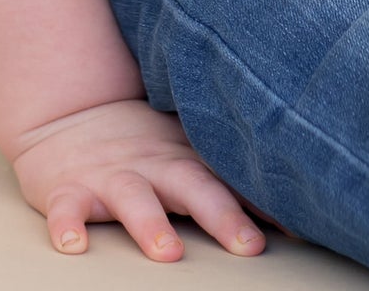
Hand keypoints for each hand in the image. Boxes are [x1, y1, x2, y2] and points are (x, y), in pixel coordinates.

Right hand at [10, 96, 292, 258]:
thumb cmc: (138, 142)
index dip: (266, 201)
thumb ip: (227, 171)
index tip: (302, 225)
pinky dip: (68, 226)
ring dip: (151, 225)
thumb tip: (292, 199)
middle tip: (250, 245)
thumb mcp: (185, 148)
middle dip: (223, 216)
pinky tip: (73, 245)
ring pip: (134, 200)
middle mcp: (154, 165)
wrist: (67, 115)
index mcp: (186, 157)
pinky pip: (66, 209)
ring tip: (168, 252)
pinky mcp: (67, 189)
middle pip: (194, 188)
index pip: (232, 179)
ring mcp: (111, 177)